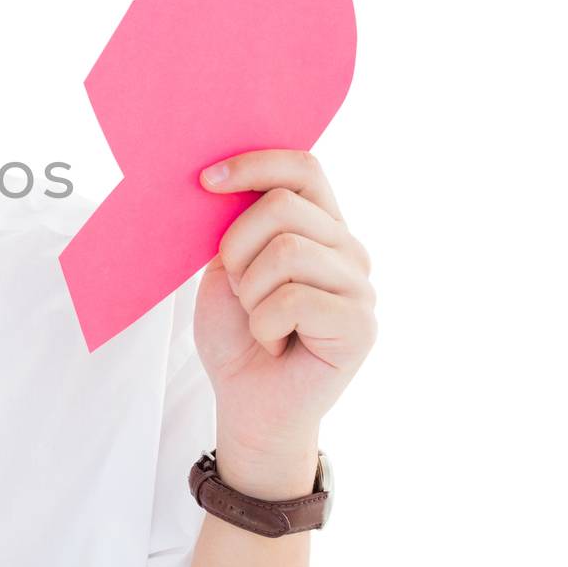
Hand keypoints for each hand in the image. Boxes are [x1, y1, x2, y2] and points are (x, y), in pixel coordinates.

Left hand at [193, 149, 376, 492]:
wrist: (247, 402)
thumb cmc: (237, 335)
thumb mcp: (227, 268)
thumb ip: (238, 225)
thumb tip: (226, 179)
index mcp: (319, 226)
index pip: (302, 167)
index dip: (254, 164)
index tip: (206, 181)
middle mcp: (348, 248)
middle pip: (283, 206)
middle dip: (236, 247)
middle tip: (238, 290)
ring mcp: (359, 286)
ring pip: (287, 251)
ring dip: (251, 292)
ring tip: (258, 320)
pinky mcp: (361, 324)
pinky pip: (294, 300)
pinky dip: (264, 325)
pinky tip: (274, 343)